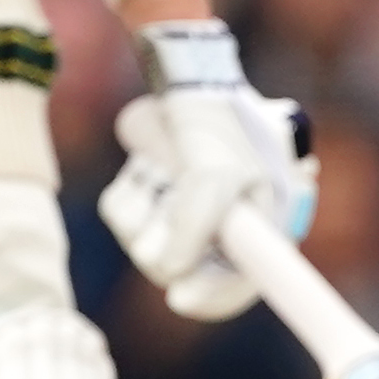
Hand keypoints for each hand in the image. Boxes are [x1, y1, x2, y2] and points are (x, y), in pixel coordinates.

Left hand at [99, 22, 312, 320]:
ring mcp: (180, 218)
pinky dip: (128, 191)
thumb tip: (168, 273)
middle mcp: (221, 230)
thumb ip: (195, 228)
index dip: (213, 298)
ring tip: (164, 167)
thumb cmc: (215, 125)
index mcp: (258, 228)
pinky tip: (146, 163)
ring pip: (141, 244)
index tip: (180, 298)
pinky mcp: (145, 200)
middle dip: (170, 232)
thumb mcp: (214, 176)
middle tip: (171, 194)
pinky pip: (120, 215)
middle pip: (182, 271)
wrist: (183, 80)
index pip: (240, 285)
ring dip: (148, 203)